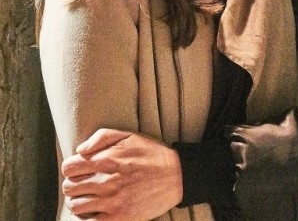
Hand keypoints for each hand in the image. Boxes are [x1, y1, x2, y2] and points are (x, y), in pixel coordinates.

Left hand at [61, 128, 182, 219]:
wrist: (177, 175)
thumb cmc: (153, 154)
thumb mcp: (130, 136)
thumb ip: (102, 136)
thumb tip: (80, 150)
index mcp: (104, 159)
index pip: (68, 167)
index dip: (72, 168)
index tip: (81, 171)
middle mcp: (104, 180)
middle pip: (69, 188)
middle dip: (74, 185)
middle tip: (86, 185)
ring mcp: (110, 201)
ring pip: (76, 206)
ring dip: (80, 202)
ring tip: (91, 199)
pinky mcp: (118, 217)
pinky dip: (90, 217)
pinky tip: (98, 211)